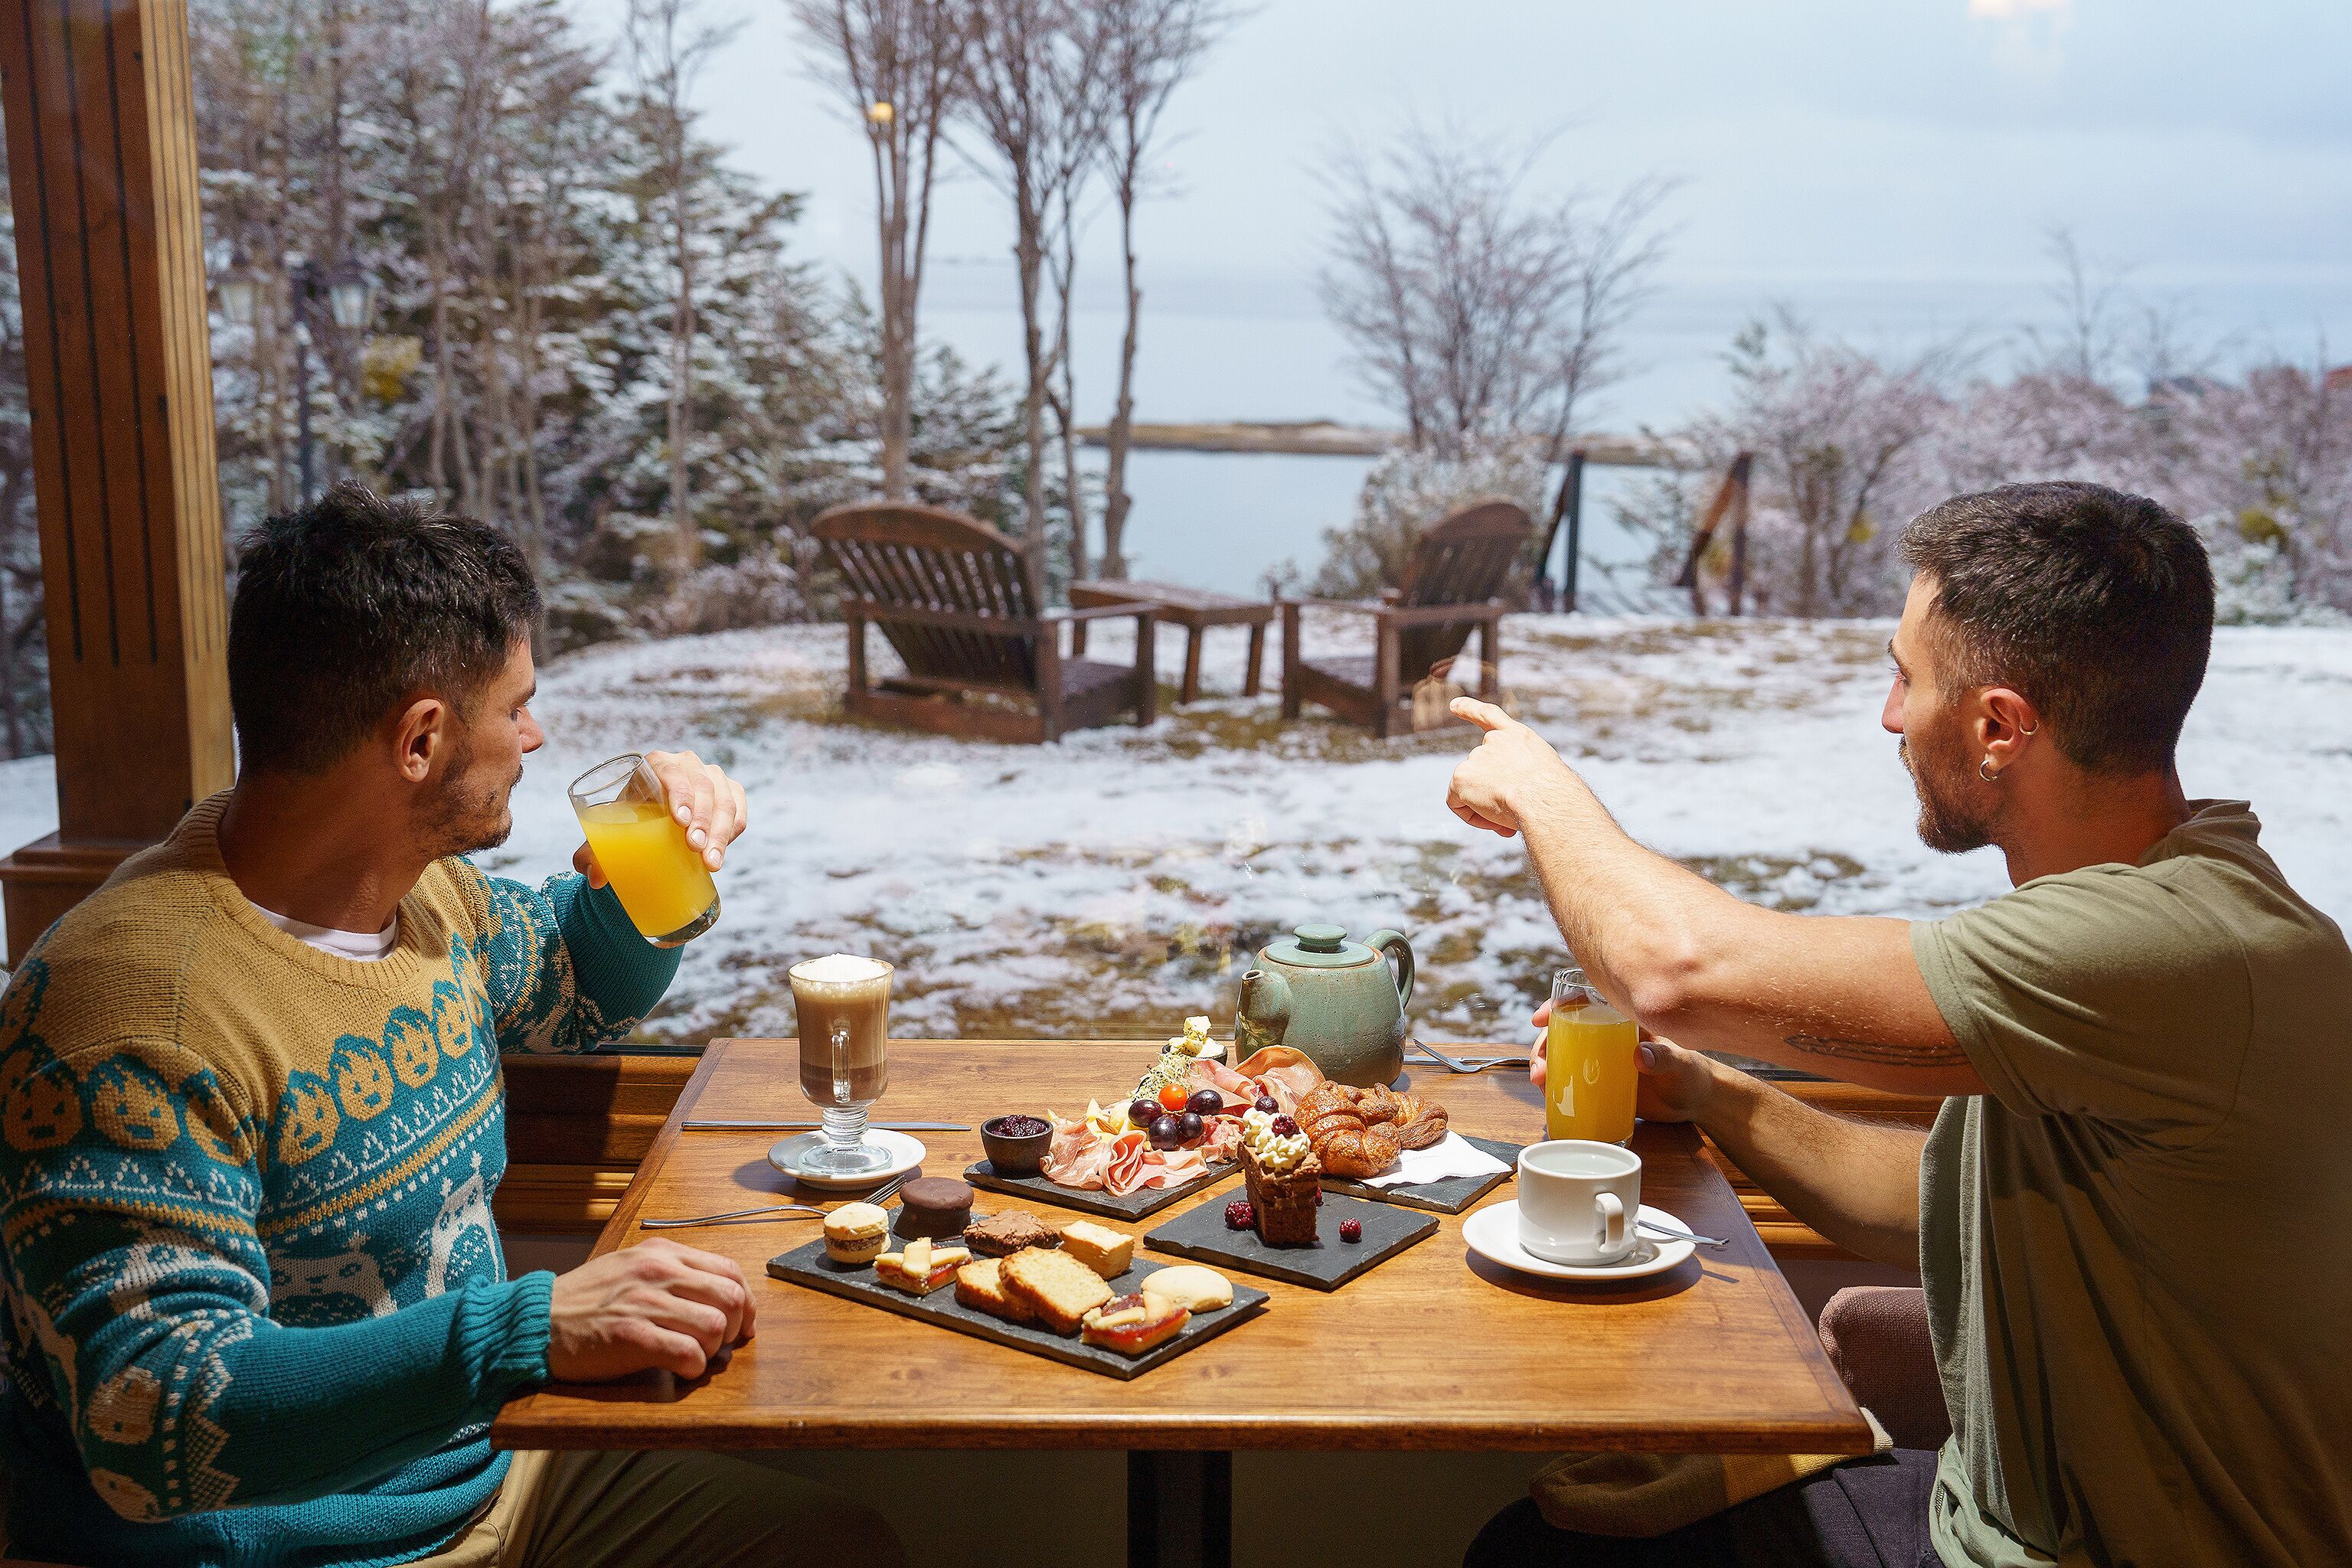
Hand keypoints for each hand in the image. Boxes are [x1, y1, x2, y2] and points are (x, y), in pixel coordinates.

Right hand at [546, 1238, 755, 1381]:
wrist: (536, 1321)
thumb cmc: (586, 1300)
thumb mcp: (631, 1267)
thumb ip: (672, 1273)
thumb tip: (717, 1297)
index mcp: (662, 1253)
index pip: (729, 1270)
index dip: (744, 1301)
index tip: (741, 1323)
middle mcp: (658, 1272)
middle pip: (730, 1298)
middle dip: (734, 1328)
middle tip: (718, 1345)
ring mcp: (645, 1303)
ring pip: (714, 1326)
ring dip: (712, 1350)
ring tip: (694, 1357)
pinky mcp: (632, 1337)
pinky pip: (687, 1353)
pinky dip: (694, 1368)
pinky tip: (680, 1371)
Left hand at [574, 749, 747, 886]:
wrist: (654, 814)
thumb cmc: (631, 818)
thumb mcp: (612, 828)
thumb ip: (595, 850)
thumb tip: (593, 876)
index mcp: (656, 764)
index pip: (672, 772)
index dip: (680, 793)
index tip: (680, 822)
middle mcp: (688, 765)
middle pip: (703, 787)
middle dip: (702, 820)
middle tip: (695, 849)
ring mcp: (713, 778)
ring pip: (725, 801)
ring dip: (720, 832)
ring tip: (711, 862)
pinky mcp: (731, 793)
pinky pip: (739, 811)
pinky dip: (734, 831)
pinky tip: (721, 850)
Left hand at [1446, 698, 1570, 837]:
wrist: (1545, 797)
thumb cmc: (1556, 795)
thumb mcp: (1546, 776)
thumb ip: (1523, 779)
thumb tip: (1506, 799)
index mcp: (1518, 737)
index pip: (1489, 716)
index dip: (1469, 710)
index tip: (1453, 706)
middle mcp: (1494, 740)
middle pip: (1484, 774)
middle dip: (1494, 796)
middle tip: (1515, 816)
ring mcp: (1476, 757)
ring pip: (1472, 791)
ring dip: (1487, 809)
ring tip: (1511, 818)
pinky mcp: (1461, 776)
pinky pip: (1456, 802)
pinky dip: (1471, 816)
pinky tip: (1493, 821)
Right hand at [1528, 1000, 1714, 1124]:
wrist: (1696, 1102)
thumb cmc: (1691, 1074)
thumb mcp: (1681, 1065)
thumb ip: (1664, 1058)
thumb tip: (1639, 1055)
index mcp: (1623, 1022)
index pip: (1585, 1003)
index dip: (1558, 1006)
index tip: (1540, 1019)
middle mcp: (1607, 1037)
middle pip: (1565, 1031)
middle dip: (1544, 1044)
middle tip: (1540, 1067)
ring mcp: (1601, 1061)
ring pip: (1563, 1055)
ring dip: (1545, 1064)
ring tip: (1540, 1082)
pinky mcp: (1600, 1084)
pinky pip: (1571, 1079)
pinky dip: (1555, 1084)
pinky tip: (1547, 1094)